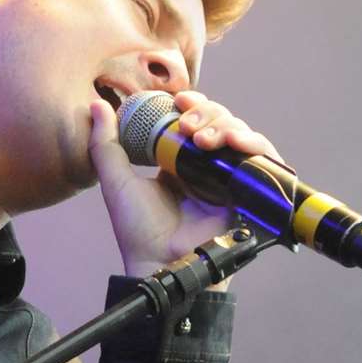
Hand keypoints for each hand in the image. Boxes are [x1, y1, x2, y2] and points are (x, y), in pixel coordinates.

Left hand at [88, 90, 282, 288]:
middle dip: (207, 113)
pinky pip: (265, 161)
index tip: (179, 99)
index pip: (196, 120)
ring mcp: (231, 180)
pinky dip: (254, 145)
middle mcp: (208, 169)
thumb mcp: (116, 181)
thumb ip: (105, 144)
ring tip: (202, 139)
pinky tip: (234, 142)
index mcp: (180, 163)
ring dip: (226, 126)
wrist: (160, 263)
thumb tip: (96, 106)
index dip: (192, 104)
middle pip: (221, 122)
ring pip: (241, 136)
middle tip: (187, 125)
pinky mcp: (252, 194)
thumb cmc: (138, 229)